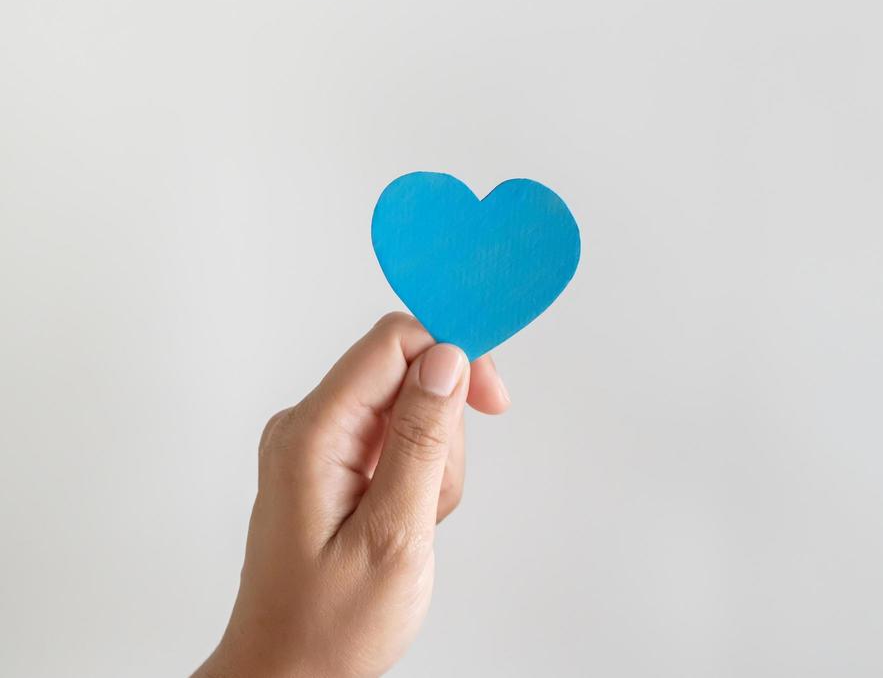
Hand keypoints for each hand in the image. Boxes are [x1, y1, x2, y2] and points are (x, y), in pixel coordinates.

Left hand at [195, 313, 510, 677]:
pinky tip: (407, 521)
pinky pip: (395, 440)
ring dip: (434, 460)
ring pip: (409, 408)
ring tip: (417, 521)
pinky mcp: (330, 463)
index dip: (453, 353)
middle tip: (437, 496)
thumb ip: (421, 441)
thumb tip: (448, 357)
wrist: (287, 675)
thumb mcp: (394, 534)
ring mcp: (317, 444)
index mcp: (312, 433)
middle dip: (444, 428)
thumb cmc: (328, 625)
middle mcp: (307, 425)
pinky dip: (418, 476)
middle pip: (406, 372)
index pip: (393, 342)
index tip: (493, 400)